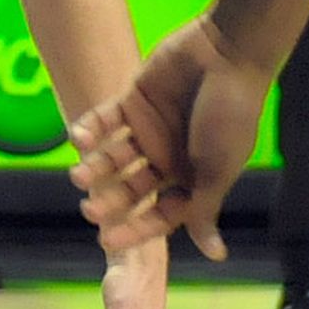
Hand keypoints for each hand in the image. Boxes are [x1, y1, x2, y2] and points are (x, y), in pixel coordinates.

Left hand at [70, 15, 272, 259]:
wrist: (227, 52)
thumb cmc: (230, 115)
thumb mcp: (218, 169)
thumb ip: (204, 210)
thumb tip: (216, 255)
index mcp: (193, 177)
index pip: (160, 212)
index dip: (135, 227)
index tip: (107, 239)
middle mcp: (169, 157)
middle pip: (133, 189)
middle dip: (111, 201)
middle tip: (89, 209)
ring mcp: (149, 128)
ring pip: (115, 158)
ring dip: (96, 168)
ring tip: (80, 174)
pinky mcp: (133, 100)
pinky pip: (106, 120)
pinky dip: (91, 130)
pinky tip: (79, 139)